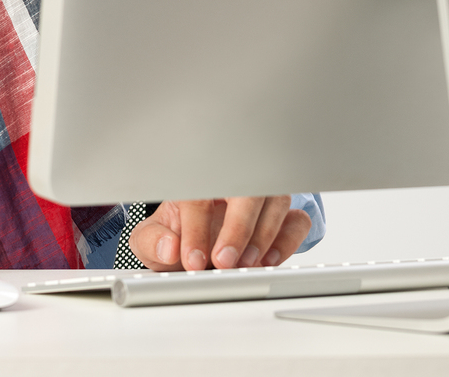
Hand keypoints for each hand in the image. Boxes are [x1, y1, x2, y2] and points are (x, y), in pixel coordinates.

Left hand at [127, 197, 311, 271]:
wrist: (196, 245)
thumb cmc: (175, 235)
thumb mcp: (151, 238)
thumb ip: (151, 242)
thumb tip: (168, 247)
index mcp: (194, 182)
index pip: (198, 196)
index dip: (196, 230)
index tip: (192, 260)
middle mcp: (230, 184)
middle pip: (245, 189)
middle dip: (237, 229)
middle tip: (223, 262)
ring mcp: (258, 198)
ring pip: (275, 201)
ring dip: (263, 236)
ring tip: (245, 265)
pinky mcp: (282, 216)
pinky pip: (297, 220)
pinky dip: (288, 240)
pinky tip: (268, 260)